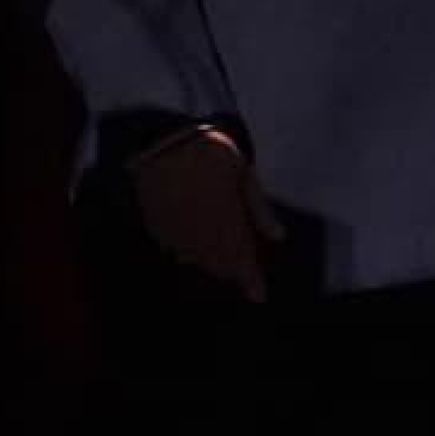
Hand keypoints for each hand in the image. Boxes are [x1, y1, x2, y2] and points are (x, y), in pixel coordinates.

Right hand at [130, 127, 279, 304]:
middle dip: (232, 273)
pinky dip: (186, 255)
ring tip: (221, 271)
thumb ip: (259, 209)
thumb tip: (279, 237)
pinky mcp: (156, 226)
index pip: (241, 259)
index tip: (259, 296)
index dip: (250, 280)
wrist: (162, 139)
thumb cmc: (210, 152)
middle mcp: (200, 233)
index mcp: (225, 221)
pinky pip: (173, 250)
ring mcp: (175, 232)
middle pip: (218, 264)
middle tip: (243, 278)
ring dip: (210, 267)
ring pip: (195, 261)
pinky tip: (191, 255)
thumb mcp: (243, 174)